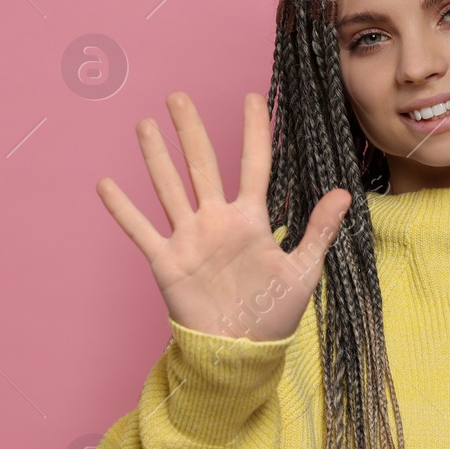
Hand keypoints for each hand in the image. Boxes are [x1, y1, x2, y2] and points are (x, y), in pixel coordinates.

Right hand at [96, 91, 352, 341]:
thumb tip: (344, 193)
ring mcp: (190, 238)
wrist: (242, 352)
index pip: (253, 165)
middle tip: (178, 96)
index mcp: (252, 220)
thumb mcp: (304, 271)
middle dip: (190, 130)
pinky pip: (141, 230)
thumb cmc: (275, 314)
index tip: (253, 97)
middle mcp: (217, 221)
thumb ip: (318, 230)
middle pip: (202, 165)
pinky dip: (122, 208)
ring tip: (145, 125)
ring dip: (156, 157)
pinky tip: (105, 183)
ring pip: (170, 188)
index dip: (254, 131)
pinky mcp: (167, 261)